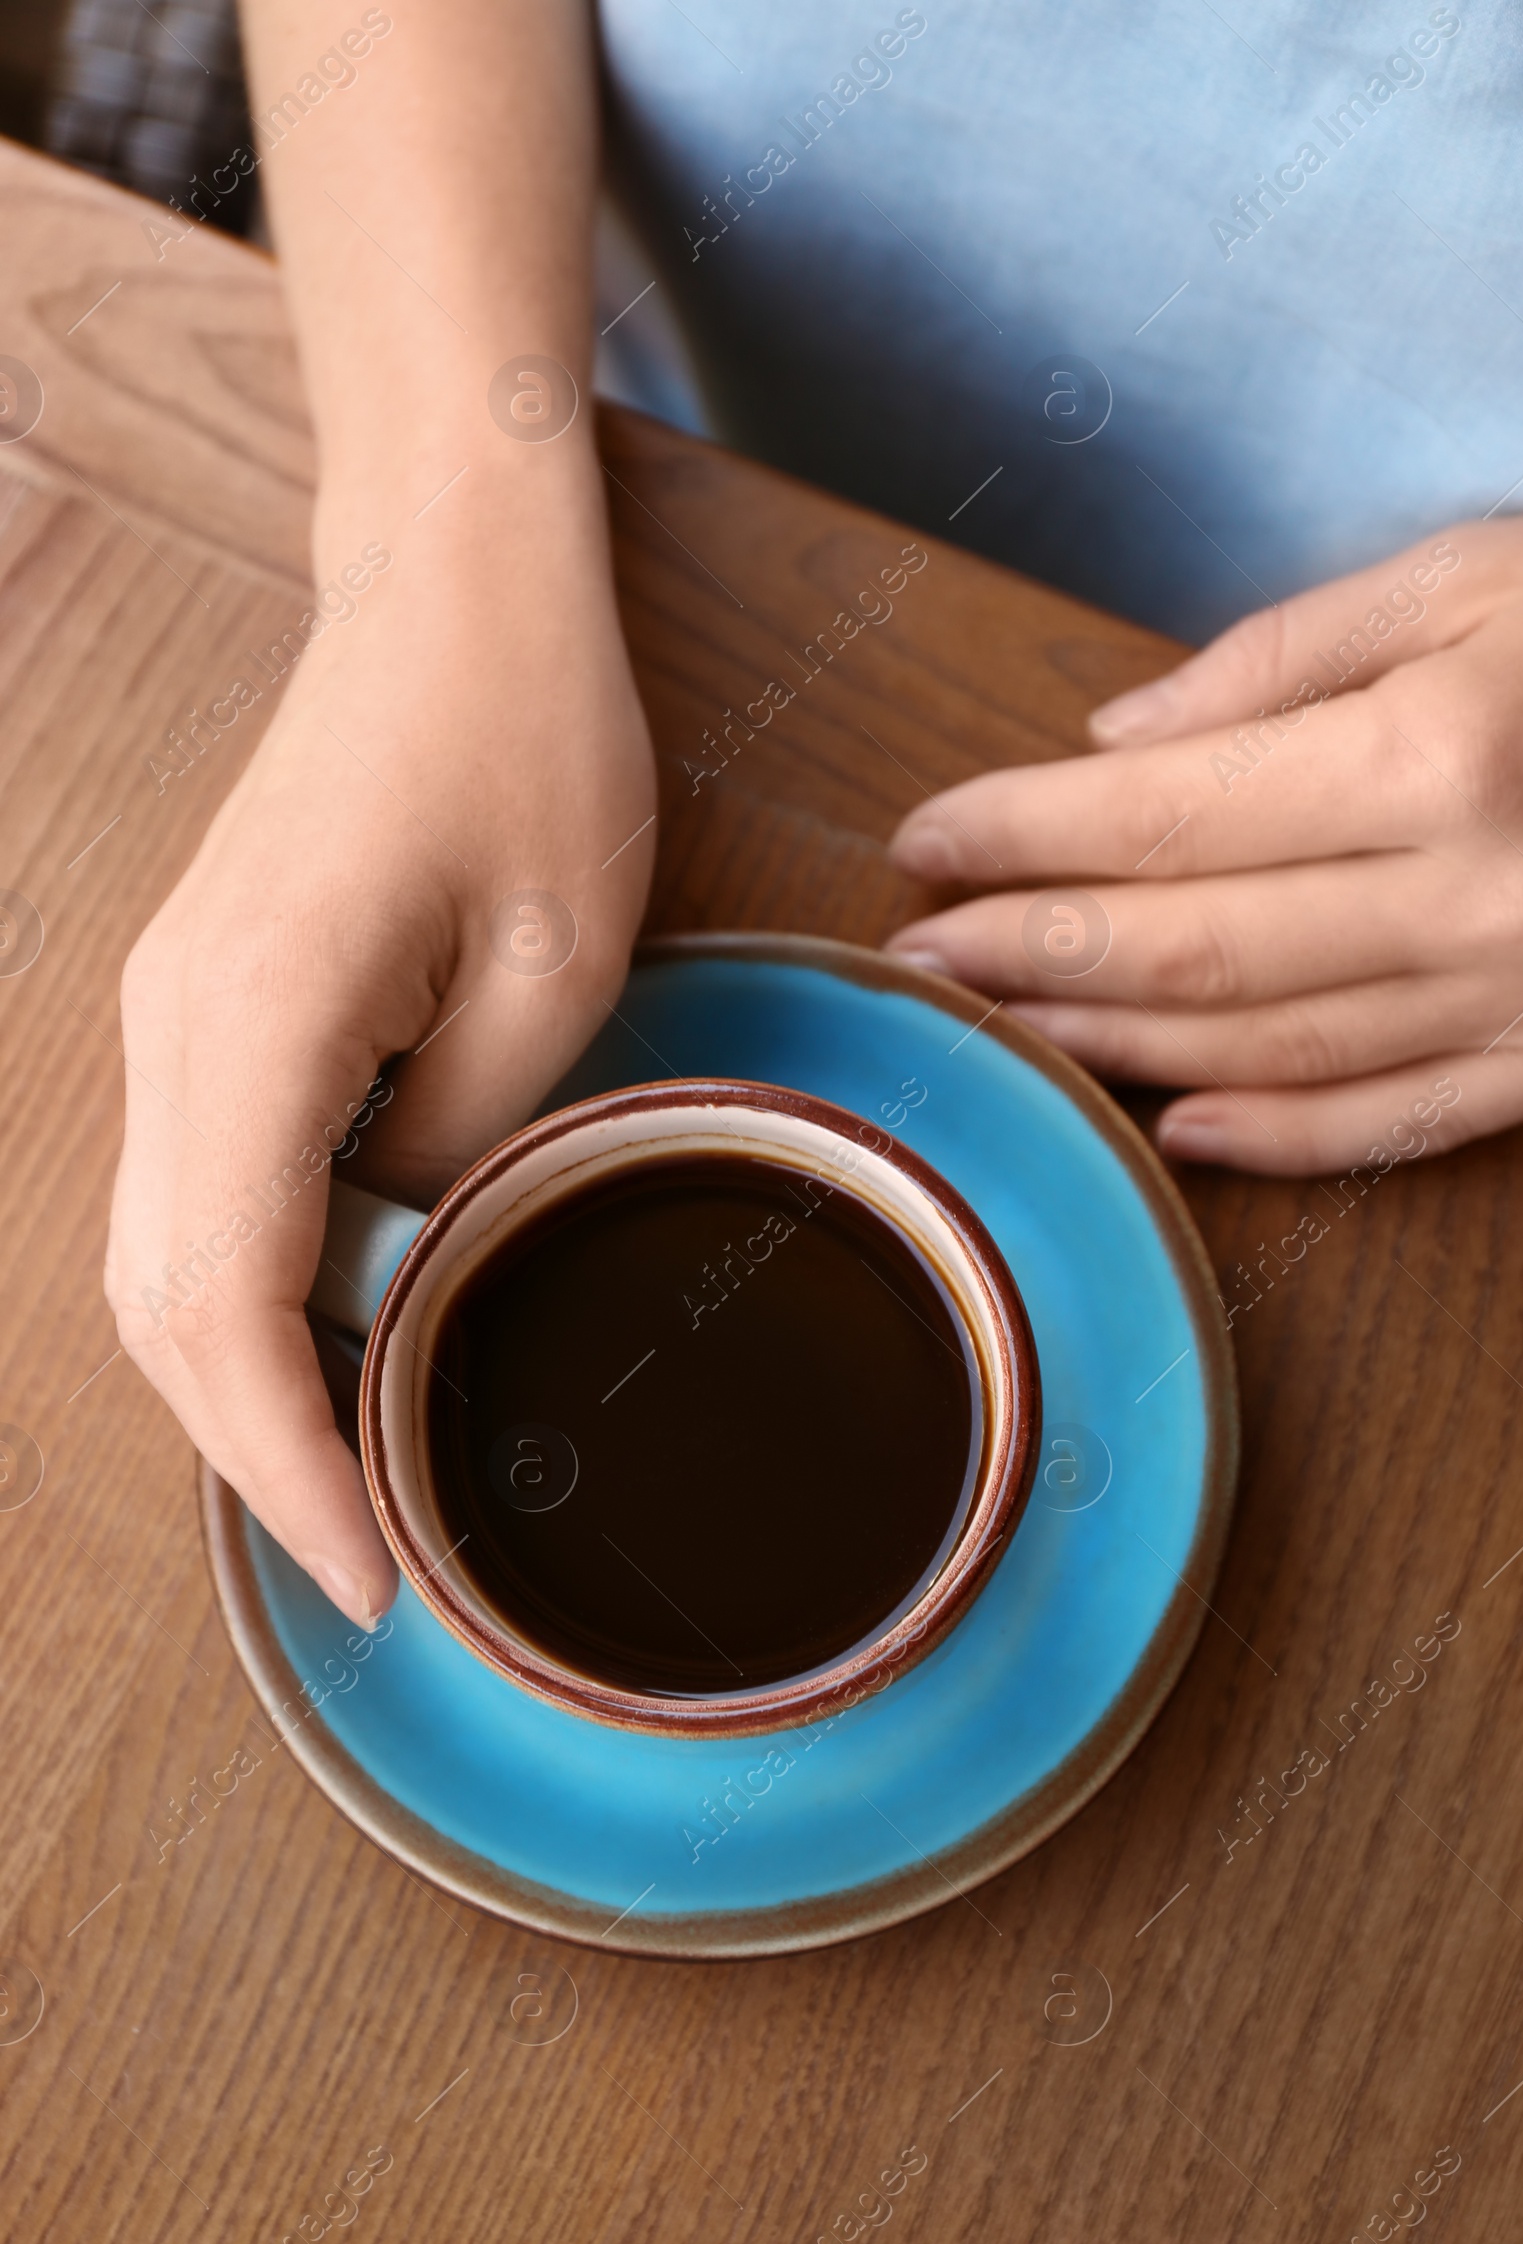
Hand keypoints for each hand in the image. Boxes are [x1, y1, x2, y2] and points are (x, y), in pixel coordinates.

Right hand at [107, 474, 653, 1623]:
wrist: (448, 588)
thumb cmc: (527, 741)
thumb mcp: (557, 967)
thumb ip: (468, 1146)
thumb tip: (405, 1264)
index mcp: (257, 1014)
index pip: (225, 1303)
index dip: (287, 1464)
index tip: (373, 1569)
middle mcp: (173, 1025)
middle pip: (160, 1307)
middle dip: (258, 1455)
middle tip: (378, 1562)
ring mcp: (169, 1012)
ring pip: (159, 1262)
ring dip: (246, 1386)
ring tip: (365, 1478)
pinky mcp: (204, 1005)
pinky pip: (194, 1193)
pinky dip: (251, 1298)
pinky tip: (348, 1340)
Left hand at [884, 508, 1522, 1173]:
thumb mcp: (1471, 572)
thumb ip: (1279, 661)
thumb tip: (1119, 745)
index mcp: (1436, 754)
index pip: (1162, 818)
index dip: (1020, 834)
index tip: (924, 840)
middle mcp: (1474, 898)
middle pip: (1192, 949)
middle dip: (1032, 953)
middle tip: (922, 959)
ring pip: (1272, 1050)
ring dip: (1117, 1046)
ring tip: (1007, 1033)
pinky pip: (1400, 1122)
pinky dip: (1278, 1138)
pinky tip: (1177, 1128)